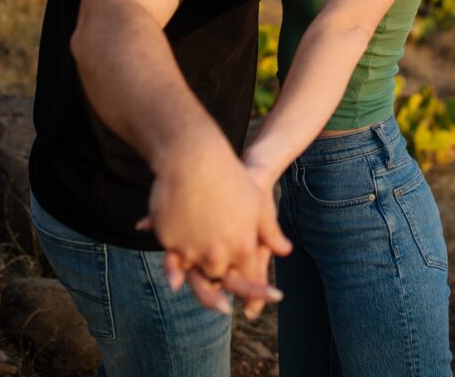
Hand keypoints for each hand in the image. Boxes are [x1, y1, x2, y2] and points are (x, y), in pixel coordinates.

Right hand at [145, 132, 290, 311]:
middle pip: (220, 281)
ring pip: (195, 274)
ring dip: (198, 271)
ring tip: (199, 264)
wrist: (195, 157)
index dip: (253, 289)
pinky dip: (176, 259)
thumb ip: (270, 232)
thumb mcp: (258, 204)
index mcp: (243, 247)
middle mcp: (217, 254)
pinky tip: (180, 251)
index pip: (249, 280)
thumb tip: (285, 250)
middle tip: (224, 294)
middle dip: (223, 281)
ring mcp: (191, 250)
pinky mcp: (169, 242)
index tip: (254, 298)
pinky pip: (173, 258)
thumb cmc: (232, 177)